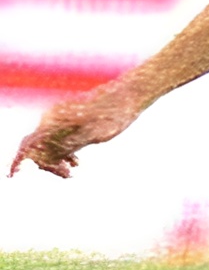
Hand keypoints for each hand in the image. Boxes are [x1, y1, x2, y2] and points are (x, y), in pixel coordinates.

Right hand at [10, 80, 144, 177]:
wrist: (130, 94)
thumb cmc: (115, 113)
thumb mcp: (95, 134)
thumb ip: (70, 145)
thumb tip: (46, 157)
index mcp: (55, 120)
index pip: (29, 144)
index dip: (21, 161)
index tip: (16, 175)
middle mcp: (54, 117)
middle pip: (38, 145)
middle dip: (47, 162)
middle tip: (67, 175)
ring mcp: (62, 117)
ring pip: (50, 143)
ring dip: (56, 159)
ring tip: (72, 172)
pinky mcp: (72, 119)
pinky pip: (60, 138)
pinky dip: (64, 151)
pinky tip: (76, 163)